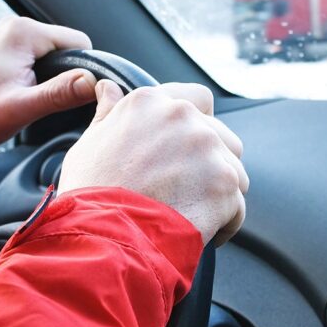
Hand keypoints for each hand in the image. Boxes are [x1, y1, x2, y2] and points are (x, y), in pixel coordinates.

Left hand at [0, 17, 96, 151]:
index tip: (68, 95)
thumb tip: (93, 82)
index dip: (83, 71)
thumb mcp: (21, 108)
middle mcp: (15, 26)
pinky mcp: (1, 46)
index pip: (80, 42)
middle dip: (63, 75)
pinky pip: (34, 56)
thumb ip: (60, 93)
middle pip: (65, 47)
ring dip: (48, 76)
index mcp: (24, 32)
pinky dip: (34, 74)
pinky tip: (17, 92)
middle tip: (41, 100)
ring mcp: (6, 34)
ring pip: (50, 53)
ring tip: (26, 98)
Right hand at [58, 80, 248, 245]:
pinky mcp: (224, 184)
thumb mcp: (89, 144)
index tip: (186, 148)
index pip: (197, 98)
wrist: (104, 237)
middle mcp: (183, 117)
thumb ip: (108, 113)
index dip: (197, 123)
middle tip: (185, 189)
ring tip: (193, 212)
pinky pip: (237, 204)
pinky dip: (224, 221)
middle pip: (220, 136)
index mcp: (150, 103)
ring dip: (219, 190)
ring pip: (233, 168)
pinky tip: (203, 232)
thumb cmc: (91, 194)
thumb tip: (109, 89)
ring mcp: (207, 149)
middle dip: (209, 162)